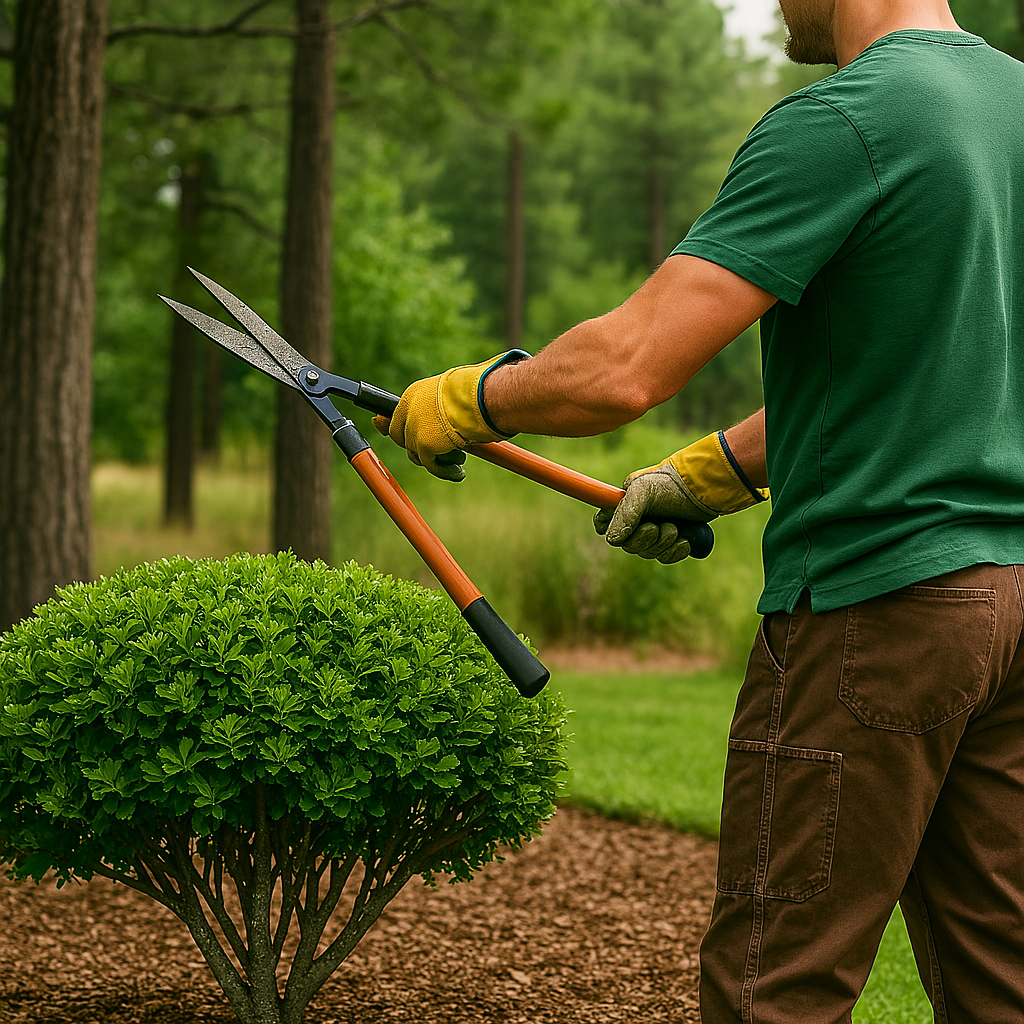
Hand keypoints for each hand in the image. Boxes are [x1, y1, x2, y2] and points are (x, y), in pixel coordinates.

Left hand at [373, 351, 527, 480]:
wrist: (481, 397)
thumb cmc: (475, 393)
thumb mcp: (450, 395)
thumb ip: (436, 406)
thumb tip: (437, 418)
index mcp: (414, 394)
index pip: (396, 416)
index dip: (397, 428)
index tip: (397, 433)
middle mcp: (409, 410)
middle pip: (400, 437)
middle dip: (416, 447)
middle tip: (439, 452)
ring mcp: (414, 428)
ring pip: (415, 453)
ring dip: (434, 459)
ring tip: (457, 459)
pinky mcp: (424, 445)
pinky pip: (431, 465)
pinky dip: (444, 471)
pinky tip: (458, 472)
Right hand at [594, 431, 767, 562]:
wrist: (707, 488)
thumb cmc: (672, 484)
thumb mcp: (644, 492)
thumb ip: (625, 514)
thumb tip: (612, 540)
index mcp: (623, 503)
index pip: (603, 522)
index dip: (608, 529)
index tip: (621, 530)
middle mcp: (636, 518)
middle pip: (627, 544)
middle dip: (645, 539)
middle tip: (659, 526)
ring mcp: (654, 530)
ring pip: (647, 552)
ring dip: (662, 544)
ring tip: (675, 528)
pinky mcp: (672, 540)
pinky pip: (665, 557)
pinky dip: (674, 552)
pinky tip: (684, 541)